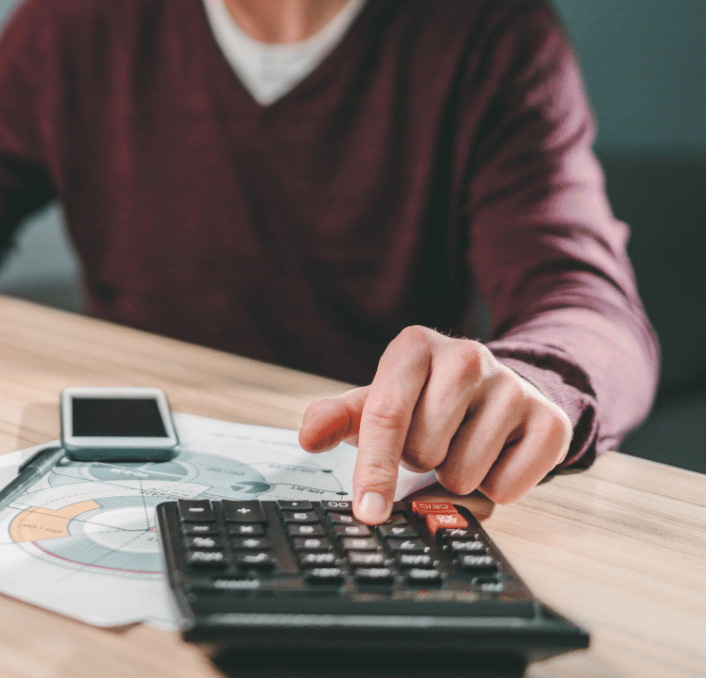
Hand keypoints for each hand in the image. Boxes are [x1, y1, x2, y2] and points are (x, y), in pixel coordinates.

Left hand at [298, 326, 571, 522]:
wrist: (496, 388)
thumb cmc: (423, 399)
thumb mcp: (377, 400)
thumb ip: (337, 417)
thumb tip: (308, 437)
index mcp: (415, 345)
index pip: (386, 415)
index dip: (373, 470)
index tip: (367, 513)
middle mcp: (467, 355)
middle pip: (424, 451)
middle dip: (419, 462)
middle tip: (431, 441)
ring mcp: (512, 386)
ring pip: (464, 475)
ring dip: (455, 477)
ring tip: (461, 445)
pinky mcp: (550, 420)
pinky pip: (507, 488)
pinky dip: (495, 487)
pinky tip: (494, 454)